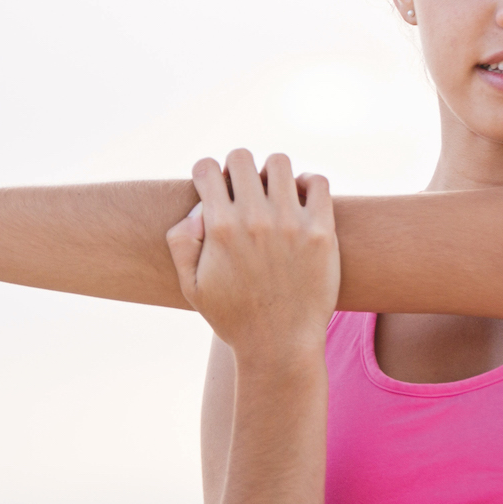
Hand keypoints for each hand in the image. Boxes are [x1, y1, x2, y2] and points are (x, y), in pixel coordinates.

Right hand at [166, 150, 338, 362]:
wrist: (279, 346)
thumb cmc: (233, 317)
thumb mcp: (191, 286)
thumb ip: (181, 242)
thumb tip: (198, 209)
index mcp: (219, 228)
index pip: (207, 168)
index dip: (207, 174)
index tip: (215, 190)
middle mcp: (254, 219)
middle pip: (241, 157)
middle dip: (237, 169)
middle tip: (244, 192)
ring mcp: (290, 223)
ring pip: (279, 162)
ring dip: (272, 173)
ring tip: (274, 194)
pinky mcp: (321, 231)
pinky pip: (318, 182)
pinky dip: (308, 183)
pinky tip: (301, 199)